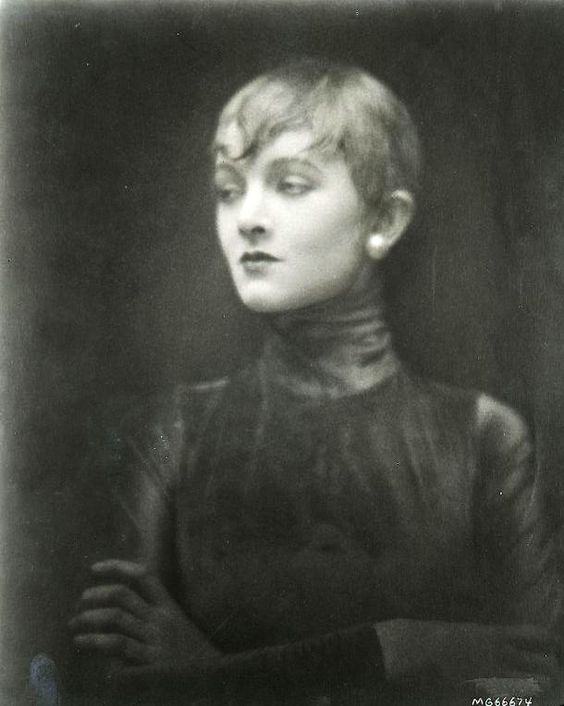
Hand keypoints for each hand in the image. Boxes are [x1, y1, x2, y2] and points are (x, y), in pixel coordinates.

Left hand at [69, 559, 220, 666]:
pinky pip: (118, 645)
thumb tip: (120, 609)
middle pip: (123, 595)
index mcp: (169, 607)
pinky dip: (96, 641)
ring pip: (116, 617)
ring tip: (74, 625)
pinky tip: (82, 642)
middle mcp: (162, 619)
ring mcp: (156, 639)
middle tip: (80, 603)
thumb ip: (155, 617)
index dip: (117, 567)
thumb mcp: (179, 628)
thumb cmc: (192, 658)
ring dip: (89, 619)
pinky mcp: (150, 661)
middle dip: (96, 595)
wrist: (214, 680)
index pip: (143, 576)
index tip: (94, 569)